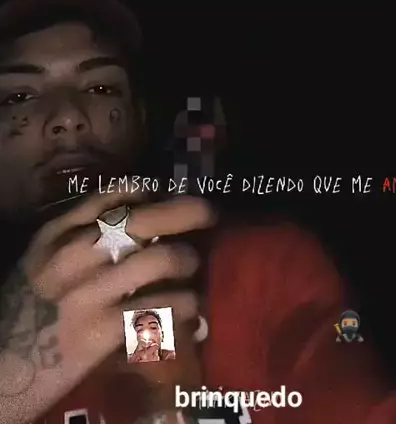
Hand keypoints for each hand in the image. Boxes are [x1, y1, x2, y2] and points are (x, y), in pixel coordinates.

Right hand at [0, 187, 213, 423]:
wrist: (4, 369)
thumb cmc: (34, 309)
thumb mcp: (46, 262)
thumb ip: (83, 233)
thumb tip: (146, 207)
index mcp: (56, 235)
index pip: (113, 195)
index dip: (152, 191)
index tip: (171, 196)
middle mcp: (71, 257)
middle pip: (142, 219)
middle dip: (186, 210)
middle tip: (210, 213)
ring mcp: (86, 294)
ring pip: (160, 259)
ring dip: (188, 262)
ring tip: (192, 271)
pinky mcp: (101, 333)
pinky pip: (163, 308)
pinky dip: (186, 305)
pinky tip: (190, 308)